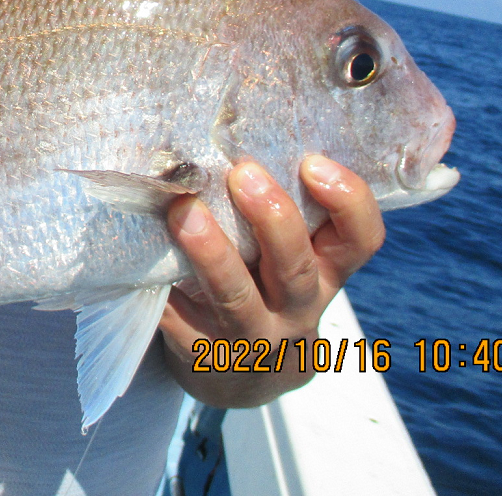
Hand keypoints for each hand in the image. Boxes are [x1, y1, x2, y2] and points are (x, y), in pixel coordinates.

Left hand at [157, 156, 384, 406]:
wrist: (244, 375)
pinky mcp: (204, 357)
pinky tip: (140, 259)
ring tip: (183, 212)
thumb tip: (234, 125)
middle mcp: (297, 309)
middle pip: (296, 268)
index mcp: (326, 273)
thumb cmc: (265, 285)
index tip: (314, 162)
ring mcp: (252, 338)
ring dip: (211, 254)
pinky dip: (162, 292)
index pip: (361, 240)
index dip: (348, 202)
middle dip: (273, 218)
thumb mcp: (289, 255)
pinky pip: (181, 323)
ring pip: (236, 299)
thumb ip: (282, 209)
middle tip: (243, 173)